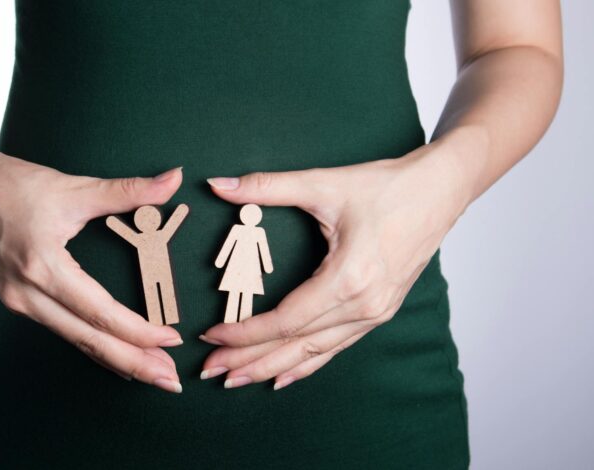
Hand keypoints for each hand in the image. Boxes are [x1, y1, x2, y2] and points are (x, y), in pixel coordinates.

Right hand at [0, 141, 184, 392]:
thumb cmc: (13, 184)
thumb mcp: (74, 188)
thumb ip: (129, 190)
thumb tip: (173, 179)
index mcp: (42, 266)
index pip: (100, 311)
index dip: (138, 331)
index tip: (171, 340)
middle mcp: (27, 293)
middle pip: (88, 339)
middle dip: (133, 362)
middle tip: (170, 380)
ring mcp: (18, 301)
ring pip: (75, 340)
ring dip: (115, 359)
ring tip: (151, 373)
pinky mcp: (16, 300)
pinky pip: (61, 331)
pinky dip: (91, 346)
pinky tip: (113, 357)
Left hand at [199, 143, 470, 389]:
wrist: (440, 190)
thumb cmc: (388, 187)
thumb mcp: (323, 184)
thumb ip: (266, 187)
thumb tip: (218, 184)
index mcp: (348, 279)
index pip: (285, 320)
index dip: (245, 333)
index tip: (211, 335)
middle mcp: (364, 305)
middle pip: (296, 344)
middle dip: (249, 359)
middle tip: (211, 370)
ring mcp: (375, 313)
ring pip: (315, 352)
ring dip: (273, 366)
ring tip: (237, 378)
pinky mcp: (380, 311)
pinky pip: (337, 347)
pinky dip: (307, 364)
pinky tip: (284, 376)